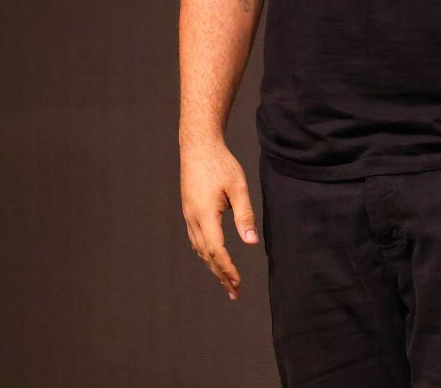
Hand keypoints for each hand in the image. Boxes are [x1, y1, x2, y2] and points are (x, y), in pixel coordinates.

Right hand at [180, 139, 259, 299]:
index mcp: (206, 215)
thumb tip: (251, 243)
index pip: (217, 251)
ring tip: (226, 281)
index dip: (228, 269)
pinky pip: (196, 239)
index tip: (238, 283)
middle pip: (207, 255)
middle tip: (235, 293)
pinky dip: (206, 253)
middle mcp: (193, 219)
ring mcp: (188, 216)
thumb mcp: (238, 187)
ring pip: (200, 249)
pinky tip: (214, 257)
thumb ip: (244, 214)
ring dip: (213, 266)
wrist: (198, 147)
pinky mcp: (189, 211)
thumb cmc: (221, 164)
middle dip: (221, 275)